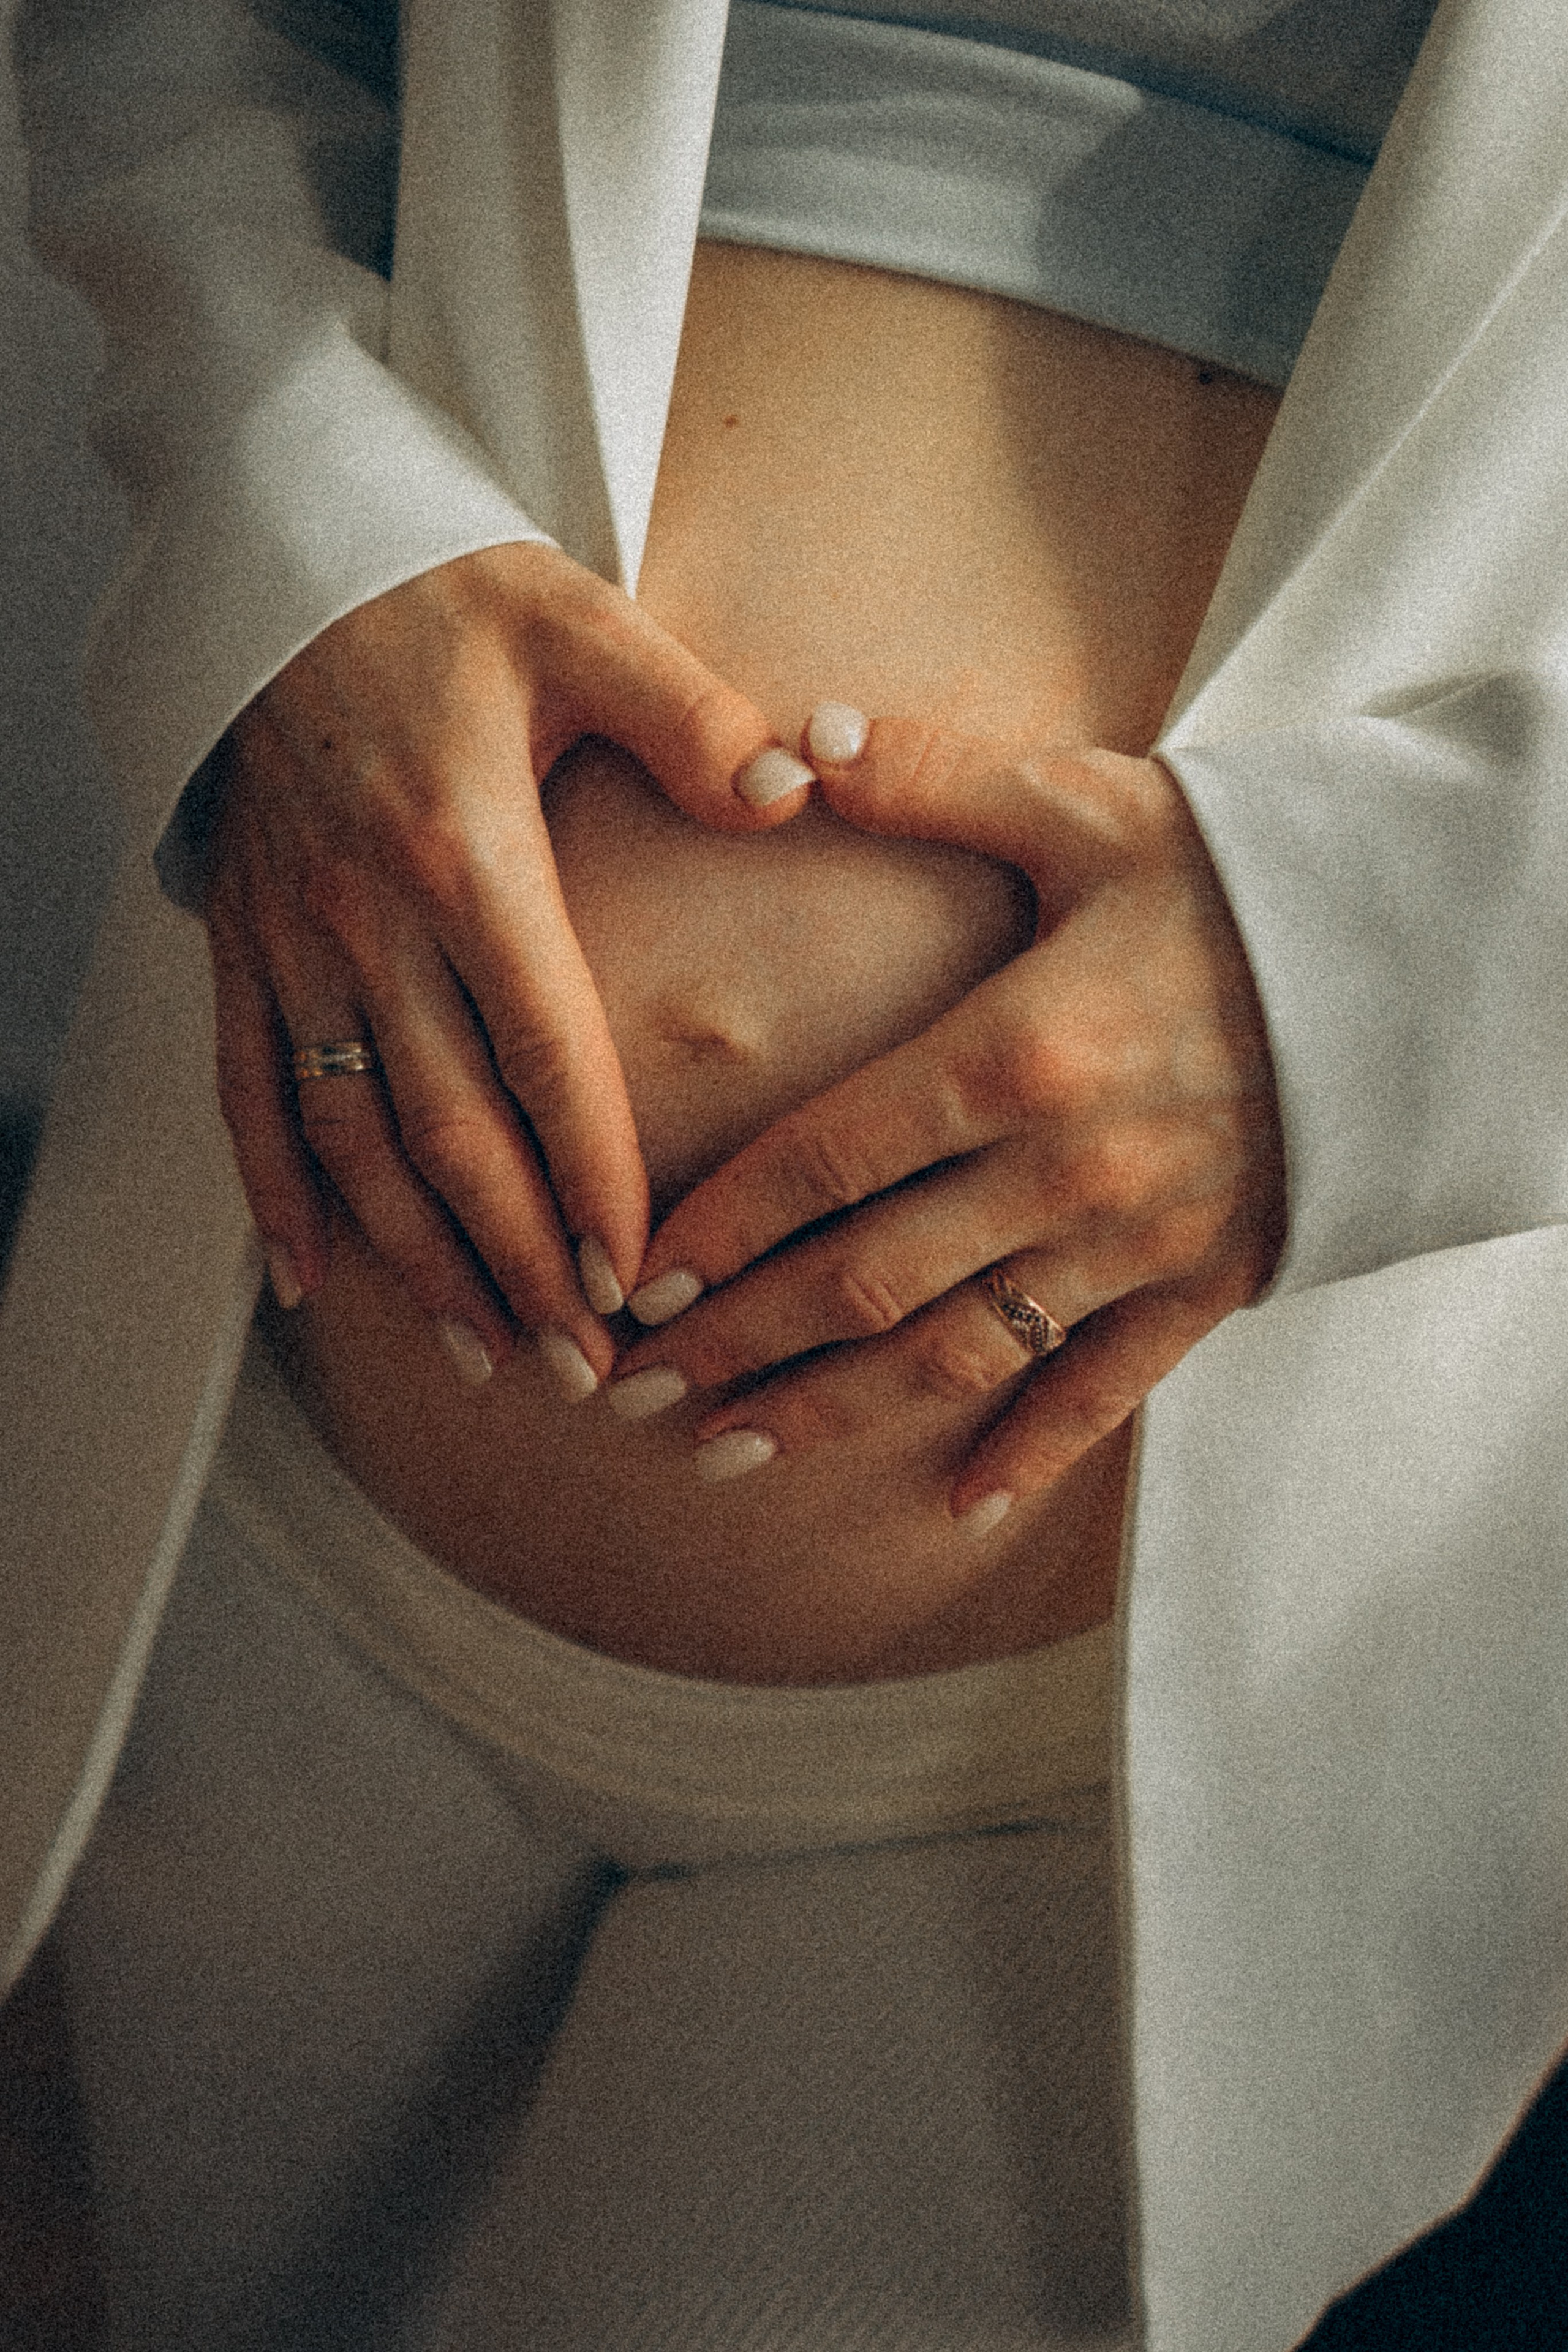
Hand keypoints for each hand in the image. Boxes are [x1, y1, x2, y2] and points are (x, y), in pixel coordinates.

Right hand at [203, 540, 812, 1381]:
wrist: (280, 563)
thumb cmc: (447, 594)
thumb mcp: (580, 622)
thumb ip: (692, 715)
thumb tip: (796, 785)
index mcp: (469, 857)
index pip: (543, 1054)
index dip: (589, 1177)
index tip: (634, 1279)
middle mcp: (371, 919)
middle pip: (449, 1128)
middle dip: (517, 1258)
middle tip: (583, 1362)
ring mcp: (296, 941)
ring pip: (351, 1136)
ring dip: (417, 1257)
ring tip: (486, 1353)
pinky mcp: (246, 944)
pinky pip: (247, 1089)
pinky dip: (273, 1192)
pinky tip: (310, 1283)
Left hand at [611, 712, 1285, 1517]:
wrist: (1434, 954)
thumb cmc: (1247, 874)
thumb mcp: (1093, 804)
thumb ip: (935, 777)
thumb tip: (797, 743)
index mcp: (1017, 1053)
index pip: (825, 1158)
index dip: (716, 1228)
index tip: (631, 1277)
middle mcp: (1063, 1170)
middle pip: (862, 1280)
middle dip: (736, 1343)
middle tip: (630, 1389)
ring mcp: (1134, 1243)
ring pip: (953, 1354)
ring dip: (832, 1409)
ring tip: (732, 1450)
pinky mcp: (1205, 1284)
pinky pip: (1105, 1389)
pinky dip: (1030, 1450)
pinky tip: (955, 1505)